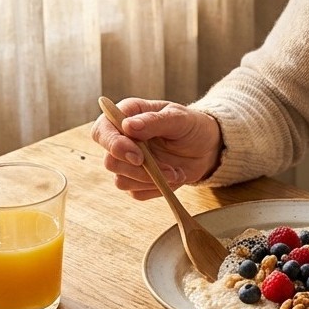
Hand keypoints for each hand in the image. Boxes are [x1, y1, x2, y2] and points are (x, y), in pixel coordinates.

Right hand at [91, 97, 221, 199]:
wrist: (207, 147)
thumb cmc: (191, 126)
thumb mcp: (179, 118)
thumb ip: (154, 121)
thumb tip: (128, 126)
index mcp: (126, 115)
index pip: (102, 131)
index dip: (114, 145)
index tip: (138, 156)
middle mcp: (122, 139)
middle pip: (110, 161)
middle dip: (138, 170)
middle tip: (166, 169)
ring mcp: (128, 162)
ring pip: (121, 181)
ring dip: (151, 180)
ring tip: (175, 171)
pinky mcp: (137, 180)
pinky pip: (136, 192)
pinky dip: (157, 188)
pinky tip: (173, 176)